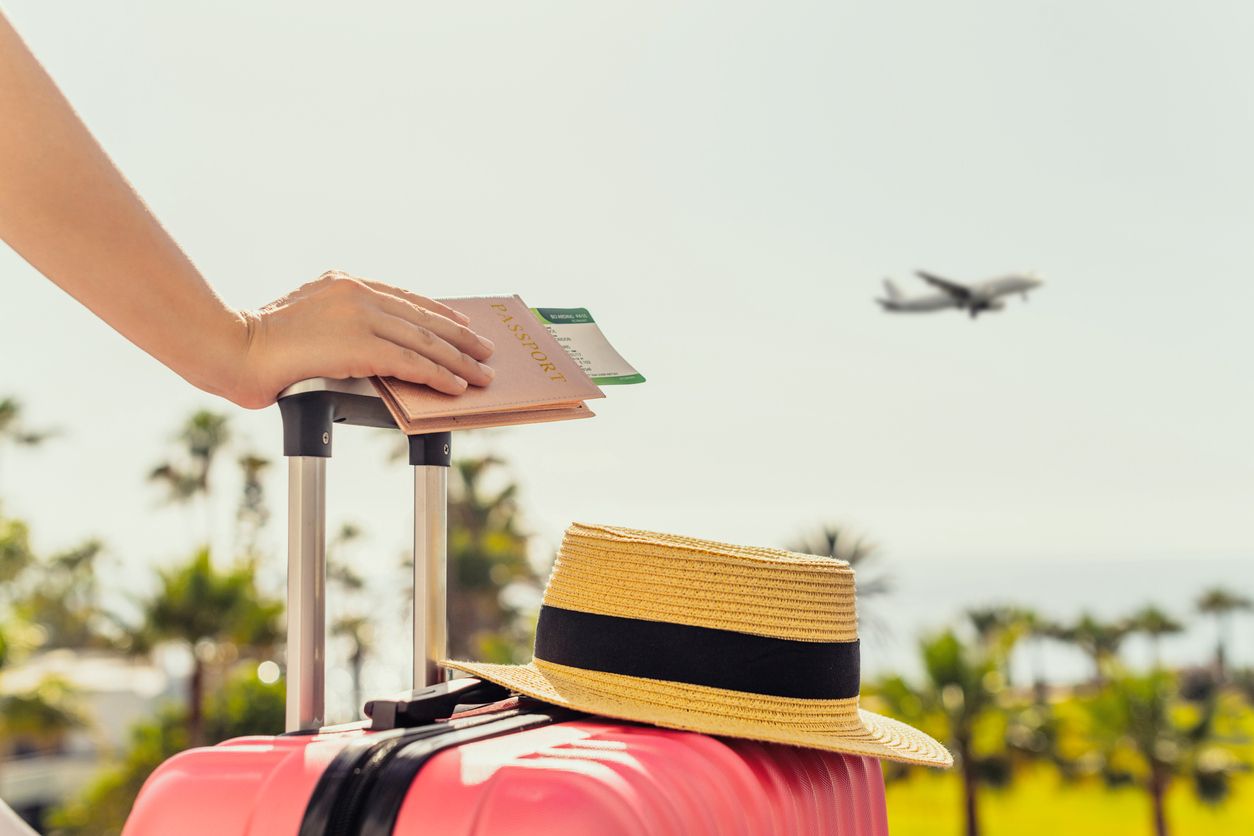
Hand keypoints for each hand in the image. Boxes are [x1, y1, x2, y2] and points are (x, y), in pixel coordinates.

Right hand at [229, 271, 495, 408]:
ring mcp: (360, 316)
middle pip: (422, 316)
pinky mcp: (361, 344)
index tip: (460, 323)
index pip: (404, 297)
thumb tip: (362, 348)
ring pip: (424, 339)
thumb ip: (337, 325)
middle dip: (459, 337)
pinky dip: (439, 375)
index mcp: (342, 282)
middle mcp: (356, 292)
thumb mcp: (304, 321)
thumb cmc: (259, 344)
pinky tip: (456, 385)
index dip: (437, 313)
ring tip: (482, 374)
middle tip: (486, 350)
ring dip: (459, 360)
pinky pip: (412, 361)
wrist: (233, 348)